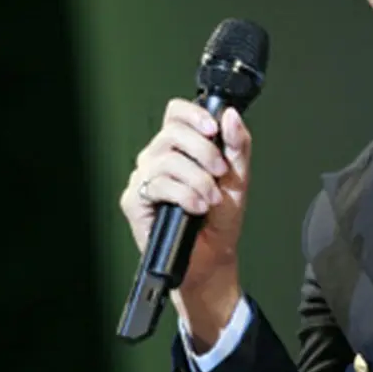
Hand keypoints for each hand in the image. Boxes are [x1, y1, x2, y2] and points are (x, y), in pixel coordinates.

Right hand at [120, 99, 252, 344]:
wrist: (212, 258)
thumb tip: (230, 116)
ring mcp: (143, 179)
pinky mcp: (134, 202)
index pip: (176, 114)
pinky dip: (183, 195)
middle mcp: (156, 159)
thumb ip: (238, 145)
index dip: (192, 114)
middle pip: (171, 133)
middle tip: (220, 172)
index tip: (213, 129)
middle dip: (203, 151)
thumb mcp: (238, 178)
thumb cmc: (220, 219)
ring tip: (211, 198)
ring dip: (197, 179)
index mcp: (179, 148)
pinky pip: (156, 185)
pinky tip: (196, 208)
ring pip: (165, 160)